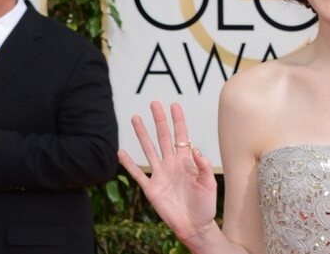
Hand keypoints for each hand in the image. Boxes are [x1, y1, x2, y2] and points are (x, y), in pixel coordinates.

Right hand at [118, 101, 217, 240]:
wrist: (195, 226)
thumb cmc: (205, 205)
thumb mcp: (209, 183)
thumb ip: (203, 165)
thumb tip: (194, 148)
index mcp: (187, 161)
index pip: (181, 135)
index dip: (178, 120)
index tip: (174, 105)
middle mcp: (172, 164)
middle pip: (163, 137)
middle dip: (158, 120)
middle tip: (154, 103)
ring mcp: (160, 175)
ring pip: (149, 150)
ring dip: (142, 134)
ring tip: (135, 118)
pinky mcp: (151, 188)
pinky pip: (137, 173)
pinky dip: (128, 164)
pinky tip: (120, 152)